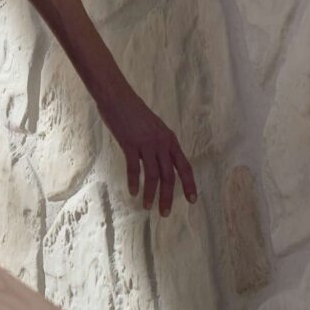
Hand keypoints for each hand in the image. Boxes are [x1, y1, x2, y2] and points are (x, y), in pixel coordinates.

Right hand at [102, 89, 196, 216]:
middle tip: (165, 213)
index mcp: (170, 139)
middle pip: (169, 176)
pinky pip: (133, 168)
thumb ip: (158, 145)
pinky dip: (133, 182)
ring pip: (153, 175)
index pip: (185, 166)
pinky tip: (133, 193)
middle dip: (168, 196)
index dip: (189, 184)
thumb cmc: (133, 112)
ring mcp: (146, 143)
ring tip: (148, 207)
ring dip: (151, 194)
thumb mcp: (154, 128)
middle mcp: (161, 143)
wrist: (117, 96)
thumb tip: (160, 163)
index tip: (193, 201)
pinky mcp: (129, 143)